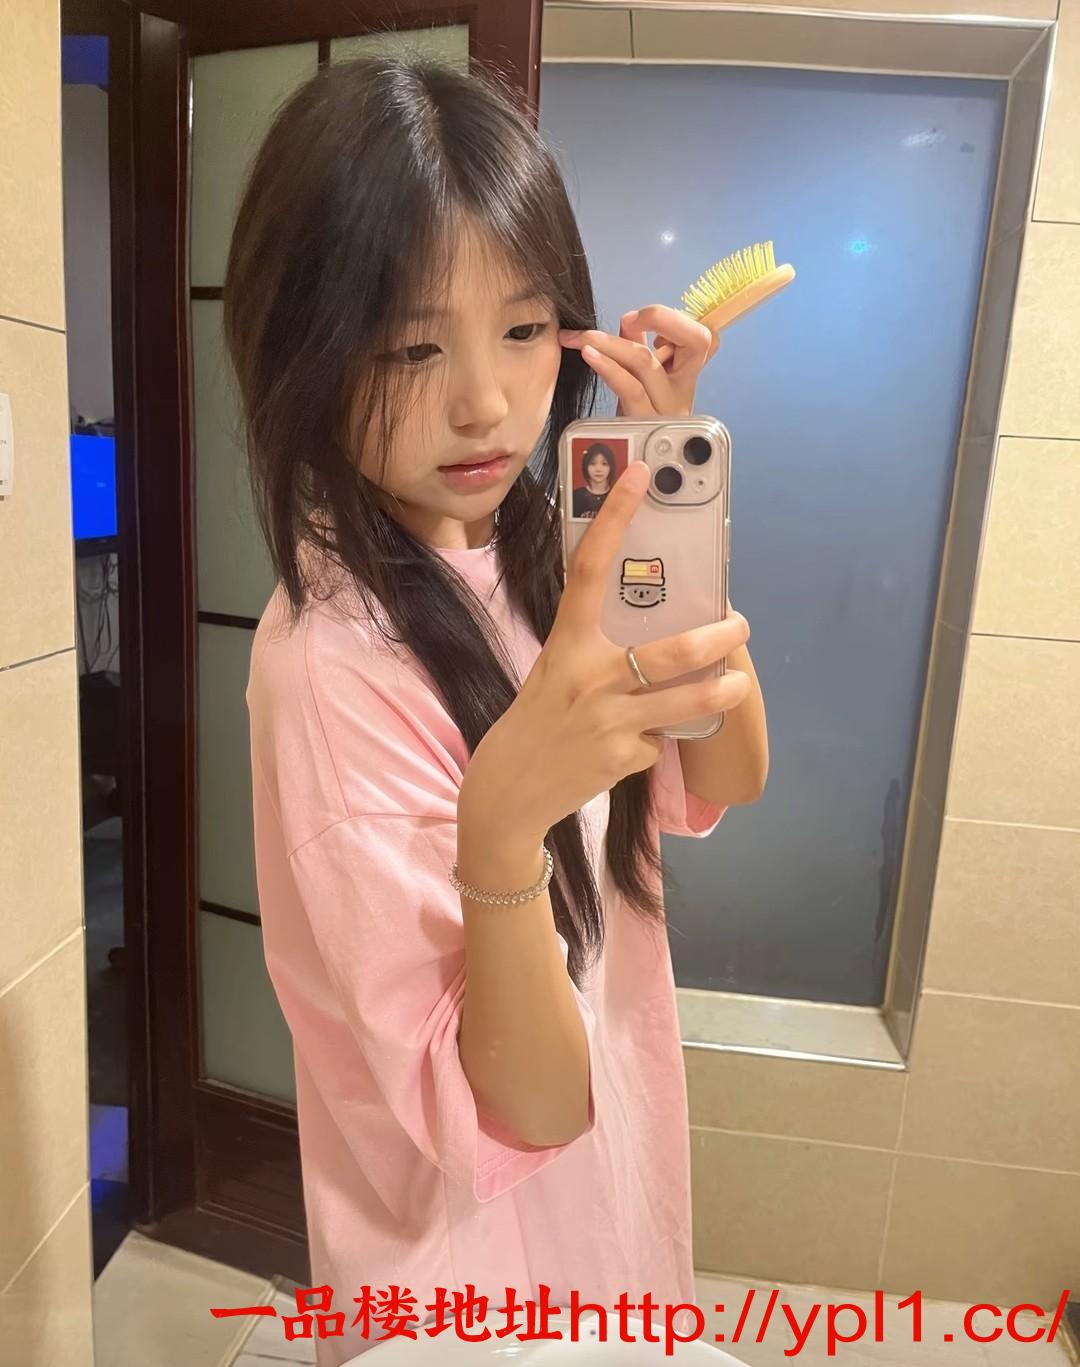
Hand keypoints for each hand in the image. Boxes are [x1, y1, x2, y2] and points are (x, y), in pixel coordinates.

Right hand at [457, 461, 750, 850]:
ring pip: (684, 702)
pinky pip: (656, 742)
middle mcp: (587, 677)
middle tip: (741, 626)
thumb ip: (598, 655)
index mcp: (566, 644)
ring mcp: (605, 720)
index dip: (613, 519)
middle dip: (719, 637)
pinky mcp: (618, 758)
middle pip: (671, 651)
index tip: (636, 476)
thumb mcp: (558, 673)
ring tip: (737, 684)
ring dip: (721, 692)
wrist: (507, 790)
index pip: (588, 569)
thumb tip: (662, 642)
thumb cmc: (538, 722)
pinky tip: (629, 749)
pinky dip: (652, 743)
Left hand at [558, 304, 718, 417]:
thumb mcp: (641, 382)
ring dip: (611, 342)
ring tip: (580, 337)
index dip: (678, 320)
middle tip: (627, 316)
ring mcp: (668, 409)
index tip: (642, 318)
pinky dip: (608, 367)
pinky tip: (589, 354)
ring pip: (647, 362)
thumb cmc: (636, 420)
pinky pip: (630, 389)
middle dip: (661, 317)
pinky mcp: (647, 425)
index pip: (705, 338)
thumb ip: (638, 349)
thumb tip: (629, 321)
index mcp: (687, 375)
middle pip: (695, 342)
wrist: (636, 472)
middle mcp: (684, 390)